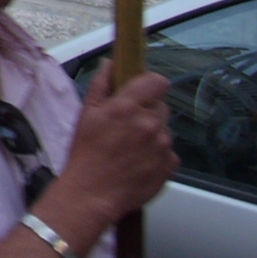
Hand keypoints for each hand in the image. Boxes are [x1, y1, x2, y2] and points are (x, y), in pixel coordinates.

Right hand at [57, 62, 177, 220]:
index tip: (144, 90)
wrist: (93, 193)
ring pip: (164, 130)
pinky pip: (168, 151)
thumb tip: (110, 64)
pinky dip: (157, 154)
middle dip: (147, 112)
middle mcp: (149, 123)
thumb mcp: (86, 115)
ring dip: (152, 134)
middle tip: (128, 126)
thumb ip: (101, 85)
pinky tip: (139, 162)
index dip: (151, 84)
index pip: (157, 81)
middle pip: (161, 106)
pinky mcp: (170, 164)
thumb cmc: (86, 154)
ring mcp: (162, 145)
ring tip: (131, 148)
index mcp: (127, 107)